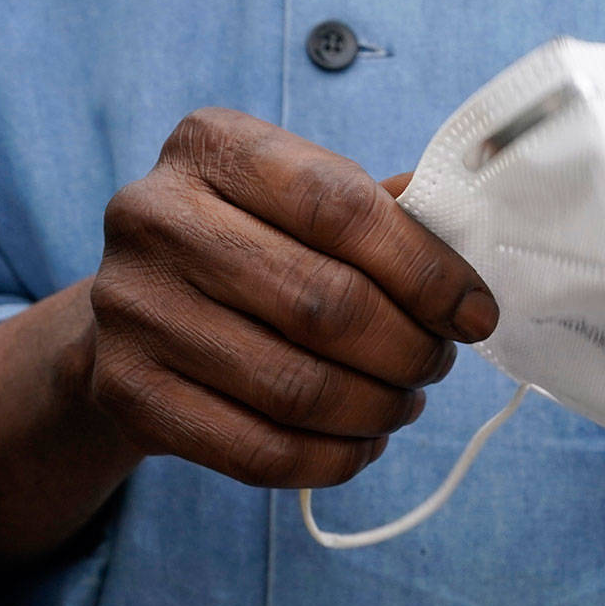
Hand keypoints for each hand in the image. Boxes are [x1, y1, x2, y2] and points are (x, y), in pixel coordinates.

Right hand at [89, 108, 496, 486]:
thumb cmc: (245, 249)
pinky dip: (334, 458)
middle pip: (325, 305)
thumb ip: (376, 215)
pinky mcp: (127, 391)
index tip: (476, 314)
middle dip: (410, 350)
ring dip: (379, 409)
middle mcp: (154, 217)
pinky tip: (362, 443)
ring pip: (298, 389)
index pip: (341, 207)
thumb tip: (465, 234)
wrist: (133, 314)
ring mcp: (131, 307)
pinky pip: (260, 450)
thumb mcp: (297, 204)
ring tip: (404, 403)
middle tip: (436, 364)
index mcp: (212, 147)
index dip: (427, 271)